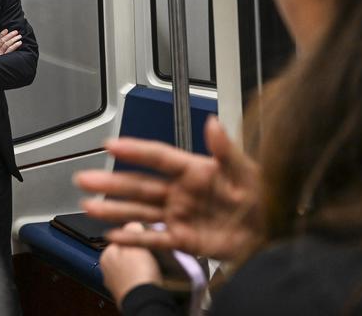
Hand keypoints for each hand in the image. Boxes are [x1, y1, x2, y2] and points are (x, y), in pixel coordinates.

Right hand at [0, 29, 21, 55]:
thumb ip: (0, 51)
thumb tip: (7, 41)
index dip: (1, 34)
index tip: (6, 30)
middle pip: (2, 41)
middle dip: (9, 35)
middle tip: (16, 32)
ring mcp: (0, 55)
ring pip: (6, 44)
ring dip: (14, 39)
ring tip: (19, 36)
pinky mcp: (4, 58)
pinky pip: (10, 49)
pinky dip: (15, 45)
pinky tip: (19, 42)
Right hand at [74, 117, 260, 259]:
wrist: (277, 235)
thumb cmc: (267, 199)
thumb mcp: (248, 172)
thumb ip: (226, 149)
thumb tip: (213, 123)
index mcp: (194, 170)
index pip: (158, 157)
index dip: (134, 151)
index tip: (110, 145)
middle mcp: (181, 192)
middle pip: (139, 185)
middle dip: (110, 182)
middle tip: (84, 178)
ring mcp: (180, 216)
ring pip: (139, 211)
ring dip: (113, 209)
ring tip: (88, 206)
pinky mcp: (184, 239)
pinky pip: (153, 238)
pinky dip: (132, 238)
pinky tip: (112, 236)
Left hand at [100, 223, 161, 303]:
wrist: (143, 300)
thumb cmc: (138, 274)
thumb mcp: (137, 242)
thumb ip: (132, 229)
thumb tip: (131, 223)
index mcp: (105, 255)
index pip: (118, 239)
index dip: (133, 237)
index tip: (143, 239)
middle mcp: (106, 270)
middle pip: (123, 254)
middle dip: (135, 253)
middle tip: (148, 253)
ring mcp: (115, 283)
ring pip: (128, 268)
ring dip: (138, 267)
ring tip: (150, 267)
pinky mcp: (126, 294)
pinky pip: (134, 280)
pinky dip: (140, 278)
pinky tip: (149, 278)